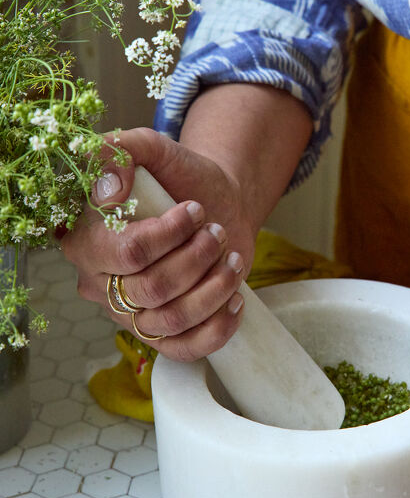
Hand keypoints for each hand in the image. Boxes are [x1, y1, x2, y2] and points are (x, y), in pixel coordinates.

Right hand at [62, 127, 255, 360]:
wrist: (217, 203)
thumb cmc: (181, 179)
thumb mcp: (151, 148)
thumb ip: (118, 149)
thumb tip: (107, 192)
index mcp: (85, 240)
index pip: (127, 252)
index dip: (170, 234)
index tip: (195, 210)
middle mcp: (99, 284)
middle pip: (153, 288)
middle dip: (198, 256)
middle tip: (216, 231)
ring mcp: (129, 315)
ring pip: (172, 319)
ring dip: (215, 286)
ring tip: (230, 258)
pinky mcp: (162, 334)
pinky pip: (186, 349)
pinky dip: (219, 327)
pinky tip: (235, 298)